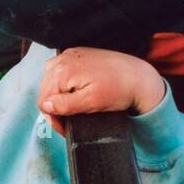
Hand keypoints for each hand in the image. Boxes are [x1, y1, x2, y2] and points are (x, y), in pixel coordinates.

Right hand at [37, 47, 165, 137]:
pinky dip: (62, 83)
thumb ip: (65, 104)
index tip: (64, 128)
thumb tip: (45, 106)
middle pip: (45, 89)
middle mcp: (64, 59)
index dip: (52, 118)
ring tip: (70, 107)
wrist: (139, 76)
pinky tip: (73, 92)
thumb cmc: (118, 90)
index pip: (44, 99)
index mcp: (64, 71)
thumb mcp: (90, 102)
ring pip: (50, 80)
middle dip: (53, 108)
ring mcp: (70, 55)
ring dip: (56, 95)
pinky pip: (60, 70)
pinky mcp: (78, 55)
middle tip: (67, 122)